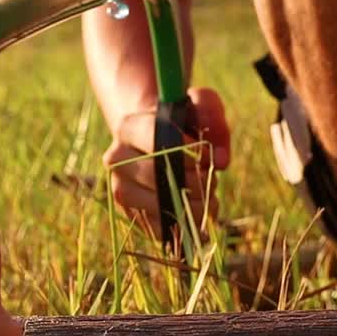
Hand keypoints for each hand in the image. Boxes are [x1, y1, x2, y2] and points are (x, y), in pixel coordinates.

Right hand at [105, 87, 230, 236]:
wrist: (158, 145)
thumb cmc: (182, 124)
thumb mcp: (199, 106)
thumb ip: (212, 117)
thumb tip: (220, 161)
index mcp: (128, 128)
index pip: (157, 140)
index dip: (189, 151)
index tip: (206, 154)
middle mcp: (116, 160)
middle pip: (157, 176)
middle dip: (194, 181)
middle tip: (211, 180)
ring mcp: (120, 190)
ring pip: (158, 205)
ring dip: (193, 206)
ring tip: (208, 198)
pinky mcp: (131, 216)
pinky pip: (159, 229)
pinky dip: (185, 227)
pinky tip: (199, 215)